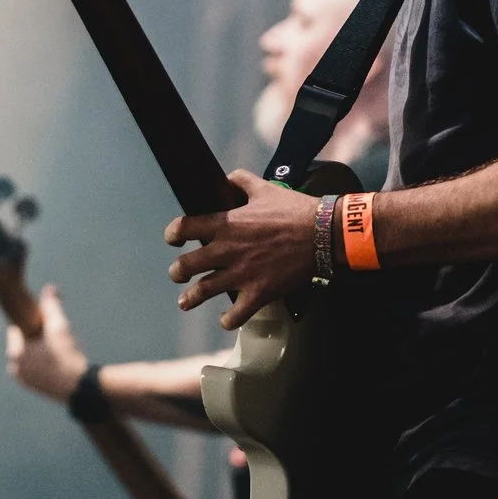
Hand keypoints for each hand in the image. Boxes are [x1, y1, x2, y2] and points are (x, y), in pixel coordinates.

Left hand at [5, 285, 90, 401]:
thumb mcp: (59, 327)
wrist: (80, 387)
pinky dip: (42, 364)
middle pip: (23, 342)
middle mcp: (14, 367)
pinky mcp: (33, 387)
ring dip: (39, 350)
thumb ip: (51, 306)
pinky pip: (34, 368)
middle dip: (36, 337)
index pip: (17, 327)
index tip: (46, 325)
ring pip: (29, 356)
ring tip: (57, 350)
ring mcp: (23, 379)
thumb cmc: (68, 356)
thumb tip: (50, 288)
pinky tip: (57, 362)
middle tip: (54, 338)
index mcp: (15, 352)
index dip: (32, 323)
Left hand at [166, 170, 321, 329]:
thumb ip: (241, 181)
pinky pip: (236, 314)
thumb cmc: (295, 210)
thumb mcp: (265, 188)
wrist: (323, 234)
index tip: (173, 238)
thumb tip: (227, 179)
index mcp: (227, 223)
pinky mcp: (259, 293)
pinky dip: (228, 319)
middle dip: (178, 271)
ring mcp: (242, 274)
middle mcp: (228, 250)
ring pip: (204, 291)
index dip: (174, 233)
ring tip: (185, 302)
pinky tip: (226, 319)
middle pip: (187, 265)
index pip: (185, 227)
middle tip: (177, 274)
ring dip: (191, 298)